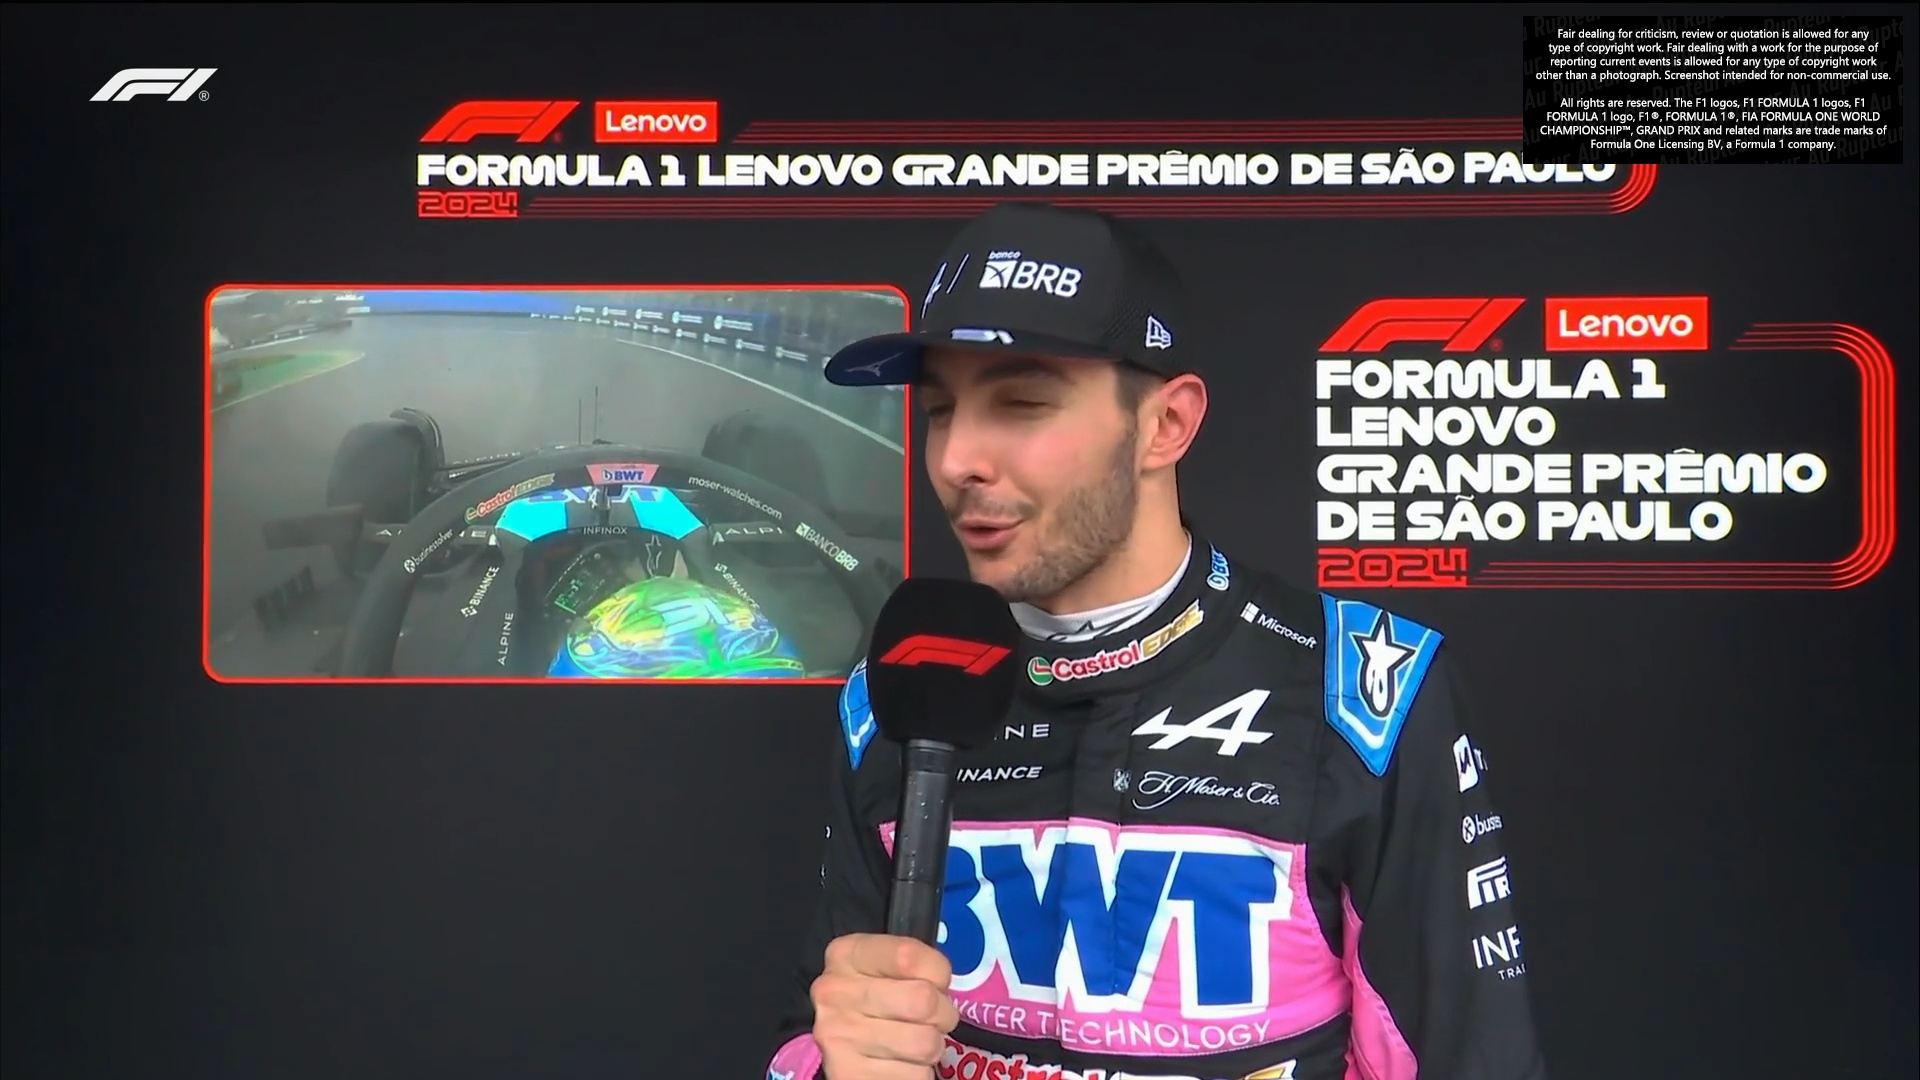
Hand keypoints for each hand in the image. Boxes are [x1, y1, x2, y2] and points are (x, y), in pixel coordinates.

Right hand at [811, 933, 959, 1079]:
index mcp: (846, 955)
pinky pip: (915, 1076)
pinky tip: (900, 1064)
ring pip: (925, 1043)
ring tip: (913, 1042)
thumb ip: (914, 964)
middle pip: (924, 1000)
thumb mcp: (885, 969)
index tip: (935, 982)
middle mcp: (834, 992)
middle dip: (942, 1013)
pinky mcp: (849, 1076)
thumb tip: (942, 982)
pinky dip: (917, 1073)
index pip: (909, 956)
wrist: (846, 1047)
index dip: (938, 972)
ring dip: (931, 1047)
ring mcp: (839, 1036)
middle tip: (931, 1018)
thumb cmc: (876, 1001)